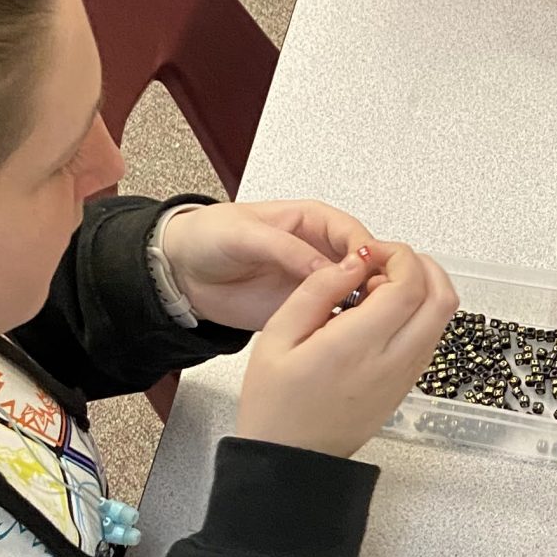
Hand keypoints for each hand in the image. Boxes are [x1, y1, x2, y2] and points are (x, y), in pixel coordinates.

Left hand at [158, 200, 374, 330]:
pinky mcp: (303, 309)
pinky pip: (332, 318)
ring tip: (360, 322)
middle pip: (363, 267)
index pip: (354, 234)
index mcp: (312, 221)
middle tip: (373, 302)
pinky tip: (342, 335)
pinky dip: (342, 328)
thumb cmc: (209, 237)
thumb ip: (287, 248)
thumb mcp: (245, 233)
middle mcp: (318, 252)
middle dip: (372, 284)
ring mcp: (313, 283)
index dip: (367, 253)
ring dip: (362, 309)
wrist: (182, 272)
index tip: (369, 272)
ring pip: (354, 295)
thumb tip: (326, 267)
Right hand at [235, 243, 457, 460]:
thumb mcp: (276, 337)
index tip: (369, 253)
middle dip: (419, 266)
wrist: (291, 462)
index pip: (410, 285)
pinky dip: (417, 314)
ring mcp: (405, 376)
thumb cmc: (276, 406)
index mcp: (359, 346)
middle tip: (381, 264)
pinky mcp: (405, 385)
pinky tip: (378, 315)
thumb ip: (317, 290)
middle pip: (442, 298)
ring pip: (441, 318)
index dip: (397, 256)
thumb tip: (354, 261)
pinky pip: (429, 338)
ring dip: (421, 290)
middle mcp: (393, 361)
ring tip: (374, 291)